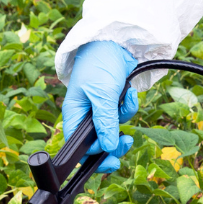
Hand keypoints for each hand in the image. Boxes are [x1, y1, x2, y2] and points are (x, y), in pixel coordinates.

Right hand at [61, 40, 137, 173]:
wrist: (115, 43)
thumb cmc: (99, 65)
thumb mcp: (102, 95)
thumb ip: (105, 122)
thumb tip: (108, 148)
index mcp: (74, 115)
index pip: (79, 147)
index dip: (94, 156)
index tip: (111, 160)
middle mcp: (85, 116)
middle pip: (98, 144)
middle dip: (113, 144)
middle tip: (126, 143)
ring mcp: (100, 110)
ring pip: (113, 130)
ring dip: (123, 118)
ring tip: (125, 100)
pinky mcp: (113, 104)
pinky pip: (123, 116)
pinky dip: (128, 106)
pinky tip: (127, 92)